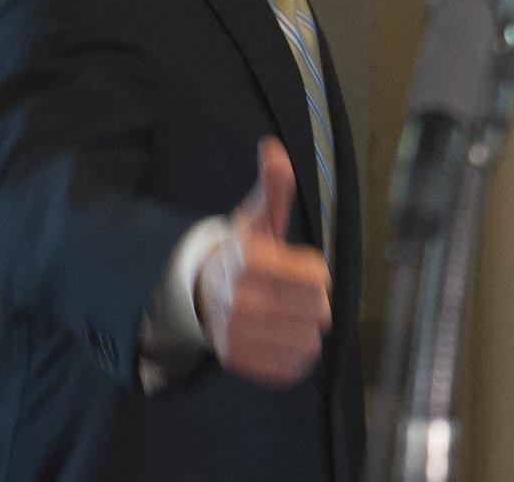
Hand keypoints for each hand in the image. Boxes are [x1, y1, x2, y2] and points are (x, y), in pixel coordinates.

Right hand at [196, 137, 331, 386]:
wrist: (195, 295)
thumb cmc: (240, 254)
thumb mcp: (256, 218)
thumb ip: (273, 186)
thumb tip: (274, 148)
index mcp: (247, 262)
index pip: (317, 277)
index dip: (316, 269)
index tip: (301, 266)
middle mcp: (238, 302)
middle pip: (318, 309)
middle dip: (315, 298)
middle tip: (296, 291)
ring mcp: (237, 337)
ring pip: (309, 338)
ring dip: (307, 325)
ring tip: (287, 311)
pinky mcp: (241, 363)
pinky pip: (295, 365)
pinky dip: (297, 352)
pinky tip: (282, 333)